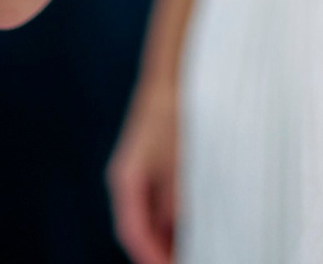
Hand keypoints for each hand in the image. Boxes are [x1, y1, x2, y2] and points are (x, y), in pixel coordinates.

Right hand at [108, 77, 180, 263]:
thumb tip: (179, 235)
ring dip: (169, 238)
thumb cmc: (174, 116)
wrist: (171, 78)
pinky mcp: (155, 169)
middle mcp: (128, 182)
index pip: (132, 232)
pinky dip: (175, 221)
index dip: (152, 257)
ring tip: (196, 252)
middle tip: (189, 263)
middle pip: (140, 230)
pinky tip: (197, 229)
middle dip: (161, 252)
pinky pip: (161, 205)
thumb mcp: (179, 162)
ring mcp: (140, 176)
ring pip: (152, 220)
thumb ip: (176, 201)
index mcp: (125, 181)